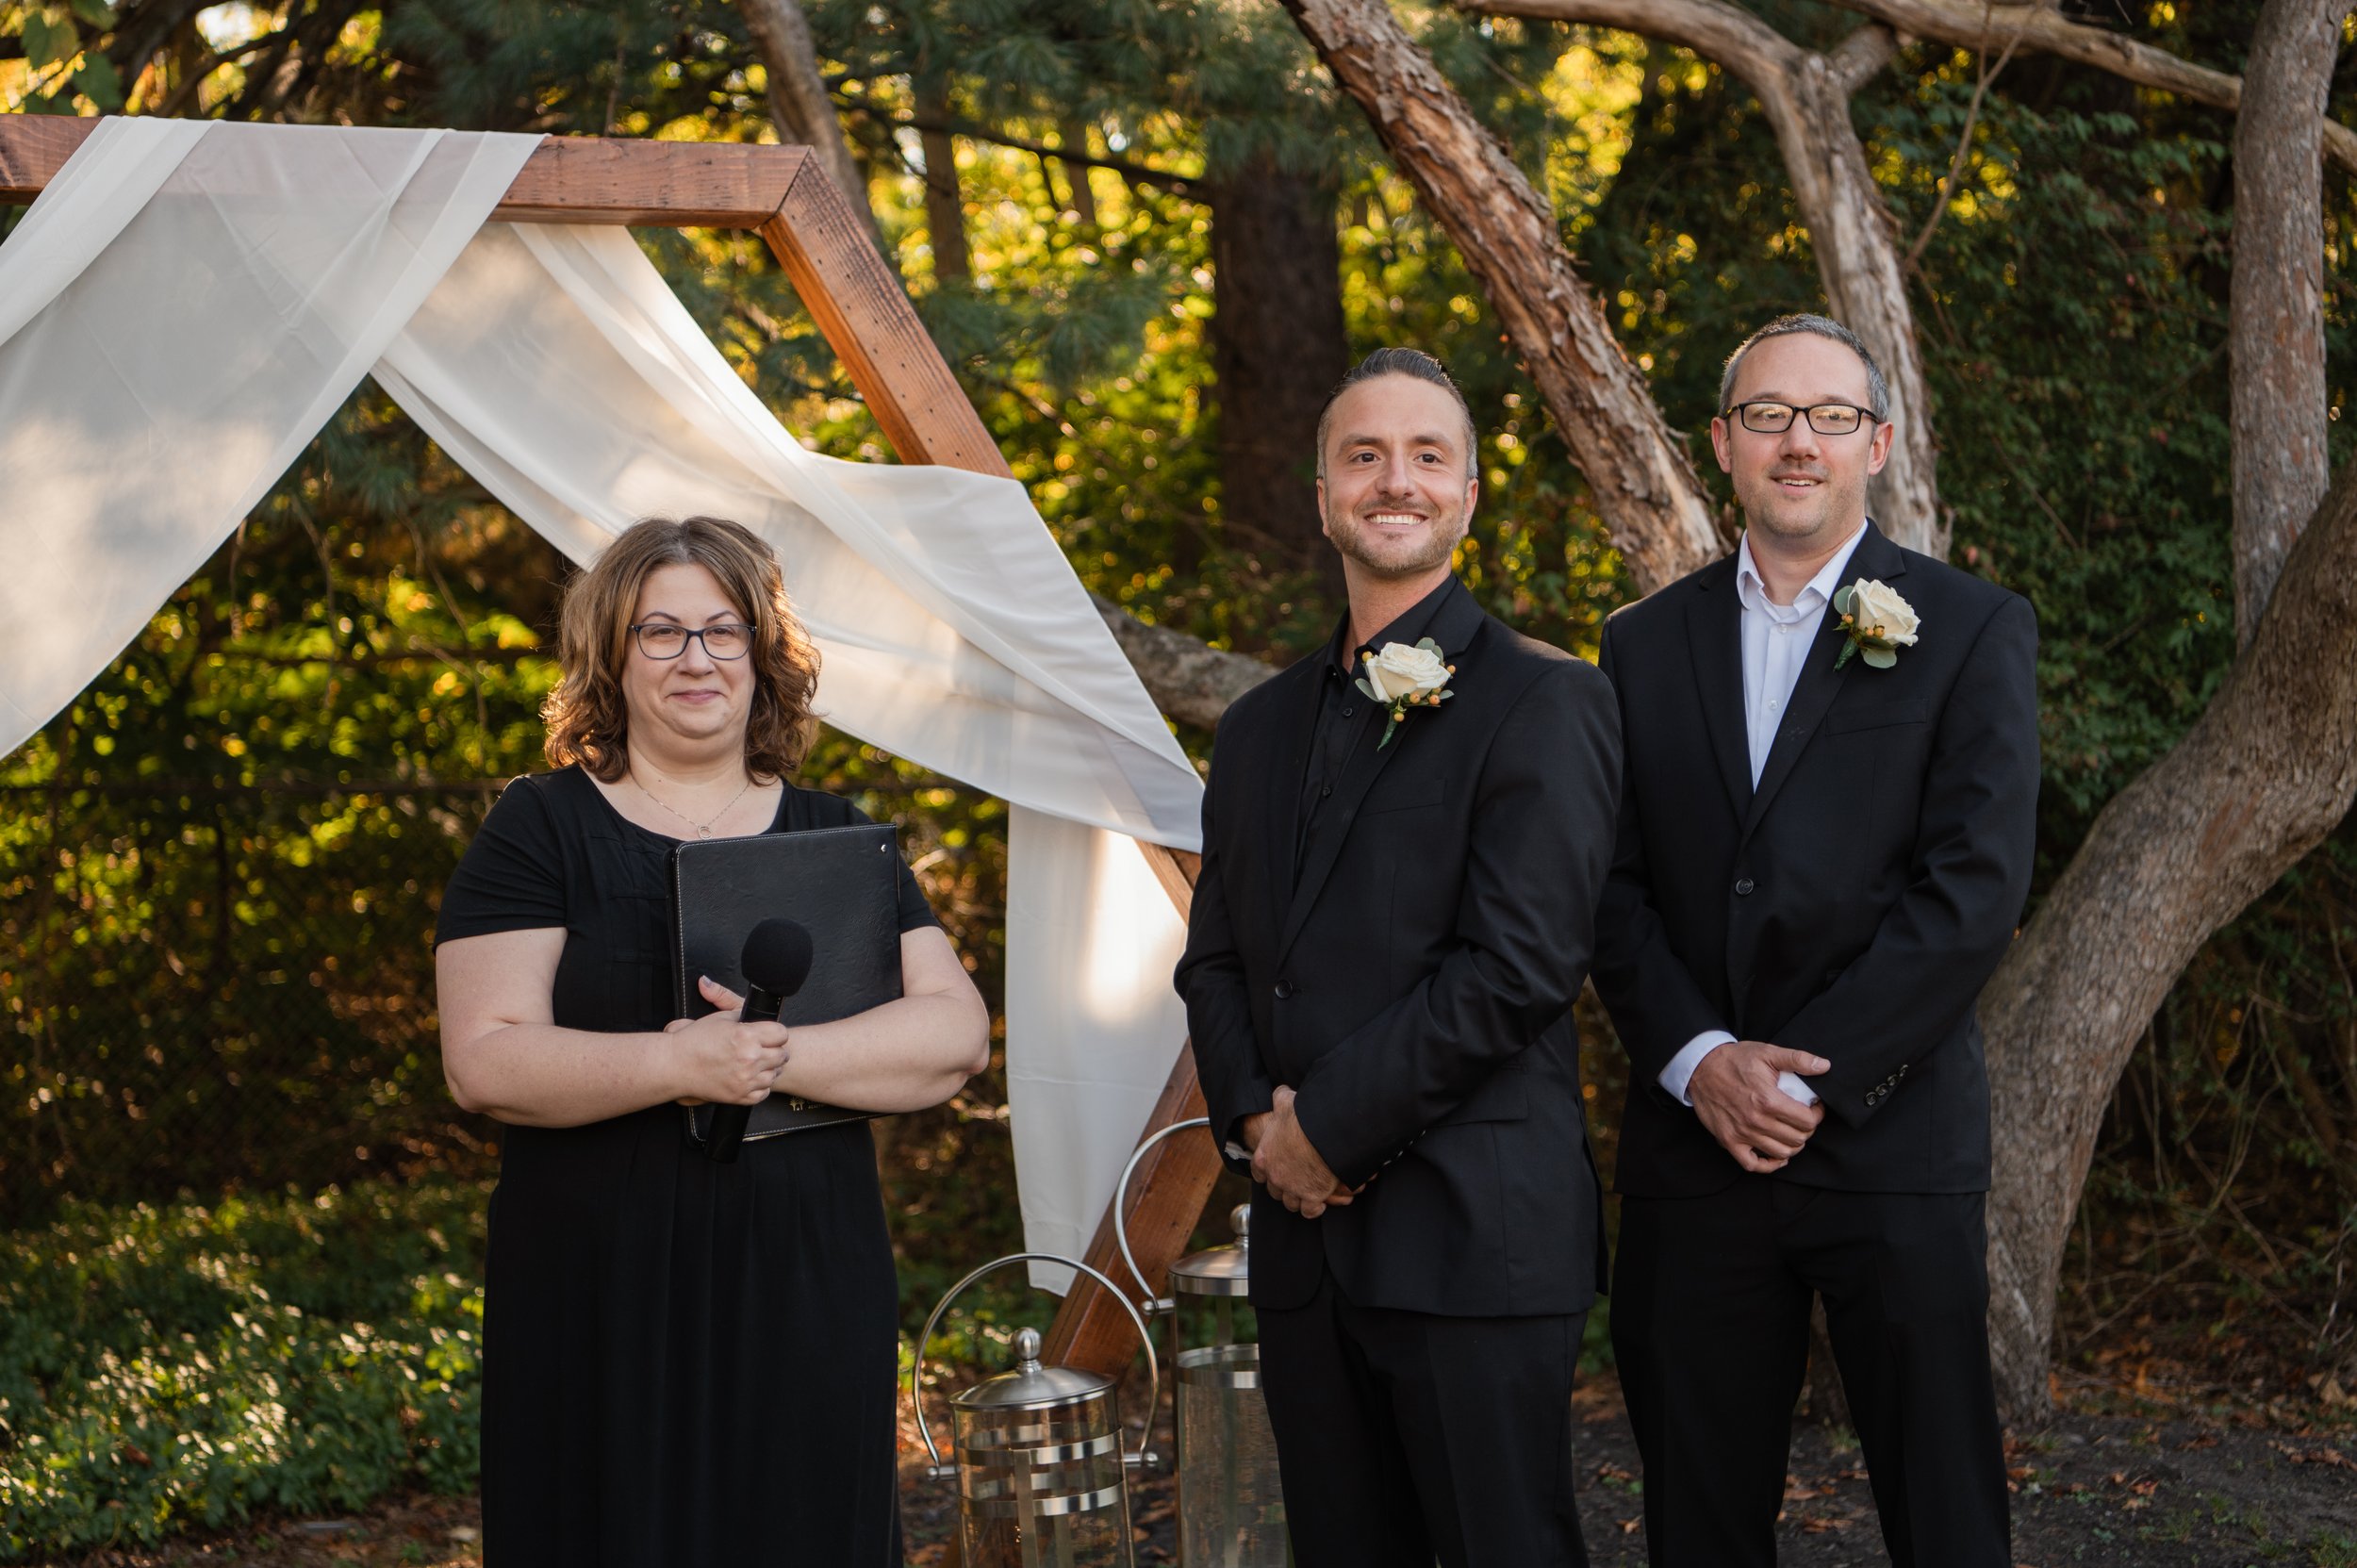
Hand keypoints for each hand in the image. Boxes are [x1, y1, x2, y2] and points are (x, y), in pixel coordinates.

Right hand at [664, 975, 788, 1106]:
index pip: (782, 1033)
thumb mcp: (720, 1018)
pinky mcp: (740, 1095)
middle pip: (782, 1054)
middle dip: (774, 1050)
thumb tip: (759, 1017)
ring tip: (754, 1063)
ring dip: (768, 1068)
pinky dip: (760, 1085)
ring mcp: (746, 1079)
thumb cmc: (695, 1041)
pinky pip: (764, 1091)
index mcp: (746, 1036)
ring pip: (775, 1074)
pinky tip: (749, 1077)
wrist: (675, 1065)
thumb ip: (744, 1016)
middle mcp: (749, 1058)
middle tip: (762, 1049)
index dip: (776, 1033)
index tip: (770, 1035)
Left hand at [1250, 1087, 1352, 1217]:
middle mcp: (1275, 1177)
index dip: (1265, 1171)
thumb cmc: (1304, 1118)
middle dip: (1282, 1187)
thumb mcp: (1286, 1102)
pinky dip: (1313, 1208)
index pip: (1258, 1171)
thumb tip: (1280, 1092)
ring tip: (1306, 1193)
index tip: (1272, 1170)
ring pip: (1290, 1203)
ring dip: (1297, 1199)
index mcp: (1264, 1157)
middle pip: (1274, 1190)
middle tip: (1292, 1182)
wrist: (1324, 1134)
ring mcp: (1292, 1189)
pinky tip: (1319, 1203)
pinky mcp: (1311, 1197)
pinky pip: (1309, 1211)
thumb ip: (1279, 1099)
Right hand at [1688, 1040, 1828, 1173]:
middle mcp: (1756, 1121)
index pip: (1807, 1121)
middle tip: (1803, 1118)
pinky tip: (1777, 1156)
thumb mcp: (1767, 1052)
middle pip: (1797, 1139)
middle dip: (1807, 1129)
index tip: (1814, 1107)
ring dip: (1792, 1145)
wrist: (1700, 1067)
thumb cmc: (1734, 1059)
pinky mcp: (1729, 1141)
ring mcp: (1742, 1134)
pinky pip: (1753, 1164)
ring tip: (1792, 1133)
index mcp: (1769, 1100)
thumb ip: (1798, 1059)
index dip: (1817, 1114)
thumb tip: (1825, 1065)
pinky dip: (1769, 1165)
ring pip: (1781, 1153)